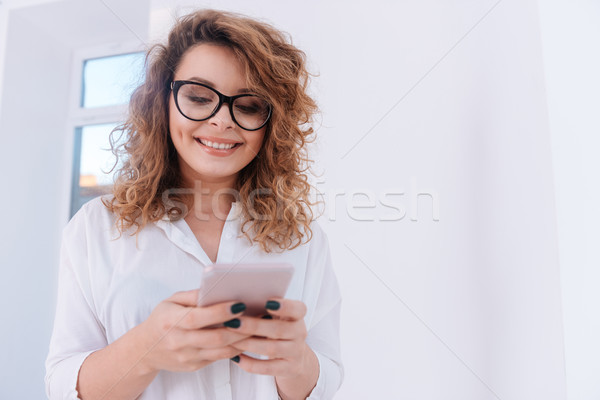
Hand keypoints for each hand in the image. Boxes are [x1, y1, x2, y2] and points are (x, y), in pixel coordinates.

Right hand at [136, 289, 251, 372]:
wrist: (145, 350)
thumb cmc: (163, 319)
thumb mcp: (172, 301)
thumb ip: (193, 295)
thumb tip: (217, 288)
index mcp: (171, 321)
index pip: (198, 318)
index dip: (220, 312)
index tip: (240, 304)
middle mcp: (178, 342)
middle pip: (215, 337)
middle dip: (240, 327)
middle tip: (258, 316)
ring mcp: (187, 357)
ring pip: (221, 351)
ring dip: (243, 339)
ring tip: (258, 326)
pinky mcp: (194, 366)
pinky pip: (220, 357)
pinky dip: (236, 347)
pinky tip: (248, 337)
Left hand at [227, 298, 316, 378]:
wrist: (295, 357)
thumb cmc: (279, 329)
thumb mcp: (278, 317)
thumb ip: (265, 310)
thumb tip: (237, 305)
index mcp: (297, 316)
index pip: (298, 309)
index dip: (285, 306)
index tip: (267, 303)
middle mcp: (300, 333)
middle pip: (278, 329)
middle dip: (254, 326)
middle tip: (233, 322)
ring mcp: (296, 352)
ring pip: (271, 349)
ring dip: (248, 344)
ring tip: (230, 339)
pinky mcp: (290, 369)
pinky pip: (268, 368)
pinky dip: (250, 363)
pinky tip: (236, 357)